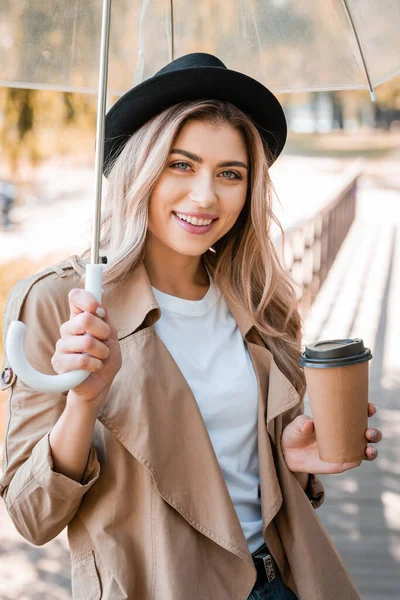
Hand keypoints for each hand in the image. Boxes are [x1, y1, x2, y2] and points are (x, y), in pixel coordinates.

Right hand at [51, 288, 121, 408]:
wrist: (101, 384)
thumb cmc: (106, 358)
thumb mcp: (111, 334)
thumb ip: (104, 316)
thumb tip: (101, 291)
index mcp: (79, 318)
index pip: (75, 296)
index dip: (89, 300)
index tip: (100, 312)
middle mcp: (68, 329)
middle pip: (85, 319)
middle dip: (104, 333)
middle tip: (105, 343)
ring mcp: (61, 345)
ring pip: (87, 341)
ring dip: (102, 352)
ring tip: (100, 358)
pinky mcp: (59, 362)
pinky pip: (82, 360)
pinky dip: (96, 365)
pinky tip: (94, 367)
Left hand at [281, 403, 381, 474]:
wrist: (288, 452)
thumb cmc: (296, 433)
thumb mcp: (297, 425)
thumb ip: (303, 423)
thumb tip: (309, 424)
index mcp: (340, 421)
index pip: (359, 414)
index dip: (368, 410)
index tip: (370, 407)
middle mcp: (347, 436)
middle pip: (369, 434)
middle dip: (375, 433)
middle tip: (368, 432)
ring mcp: (346, 450)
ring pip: (367, 450)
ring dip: (372, 449)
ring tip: (369, 449)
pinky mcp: (341, 463)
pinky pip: (354, 462)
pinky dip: (360, 459)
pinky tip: (361, 456)